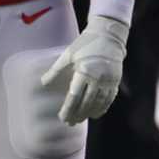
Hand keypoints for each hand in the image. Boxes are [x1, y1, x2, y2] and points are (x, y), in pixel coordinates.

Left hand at [40, 8, 130, 124]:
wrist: (109, 35)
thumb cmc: (86, 43)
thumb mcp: (68, 54)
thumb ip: (55, 70)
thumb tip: (43, 83)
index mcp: (84, 71)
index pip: (74, 96)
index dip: (68, 109)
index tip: (63, 118)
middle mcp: (97, 78)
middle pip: (86, 102)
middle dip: (77, 114)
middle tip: (70, 123)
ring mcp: (108, 80)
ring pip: (99, 102)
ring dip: (89, 113)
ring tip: (81, 119)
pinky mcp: (116, 80)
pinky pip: (109, 98)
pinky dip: (103, 107)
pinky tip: (96, 114)